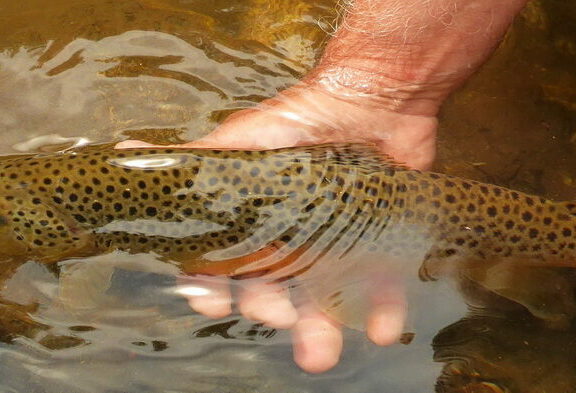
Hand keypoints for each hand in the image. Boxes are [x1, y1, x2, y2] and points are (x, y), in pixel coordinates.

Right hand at [116, 80, 436, 372]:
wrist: (373, 96)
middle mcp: (291, 243)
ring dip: (318, 330)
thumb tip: (127, 151)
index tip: (212, 301)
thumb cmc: (303, 117)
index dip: (214, 288)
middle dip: (268, 310)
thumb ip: (197, 159)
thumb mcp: (245, 138)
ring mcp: (335, 248)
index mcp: (254, 224)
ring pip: (321, 300)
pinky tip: (380, 330)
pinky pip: (379, 287)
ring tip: (320, 354)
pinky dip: (380, 311)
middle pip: (273, 291)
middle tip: (275, 315)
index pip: (225, 267)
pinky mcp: (379, 247)